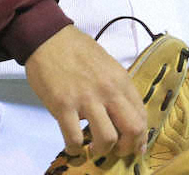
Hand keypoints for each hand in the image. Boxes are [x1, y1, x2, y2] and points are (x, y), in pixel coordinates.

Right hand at [24, 24, 147, 159]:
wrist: (48, 38)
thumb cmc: (77, 50)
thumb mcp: (106, 64)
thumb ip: (116, 87)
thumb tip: (123, 114)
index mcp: (120, 79)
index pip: (140, 114)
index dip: (140, 136)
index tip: (134, 146)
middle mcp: (108, 90)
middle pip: (132, 129)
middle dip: (127, 148)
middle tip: (117, 151)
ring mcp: (86, 99)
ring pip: (107, 139)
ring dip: (101, 150)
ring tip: (94, 148)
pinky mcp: (63, 106)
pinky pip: (75, 140)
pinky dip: (75, 150)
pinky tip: (74, 147)